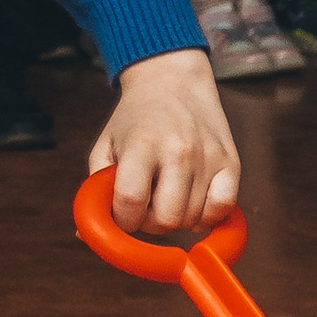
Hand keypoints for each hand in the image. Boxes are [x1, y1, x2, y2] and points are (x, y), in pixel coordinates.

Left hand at [89, 48, 239, 233]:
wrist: (173, 81)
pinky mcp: (231, 162)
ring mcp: (208, 156)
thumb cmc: (135, 118)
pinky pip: (222, 209)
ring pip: (192, 219)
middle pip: (166, 218)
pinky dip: (206, 216)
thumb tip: (85, 235)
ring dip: (175, 218)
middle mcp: (178, 150)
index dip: (123, 219)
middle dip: (150, 224)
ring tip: (166, 195)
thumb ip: (96, 189)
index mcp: (141, 143)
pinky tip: (192, 202)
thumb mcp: (106, 144)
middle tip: (145, 206)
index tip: (123, 213)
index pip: (131, 201)